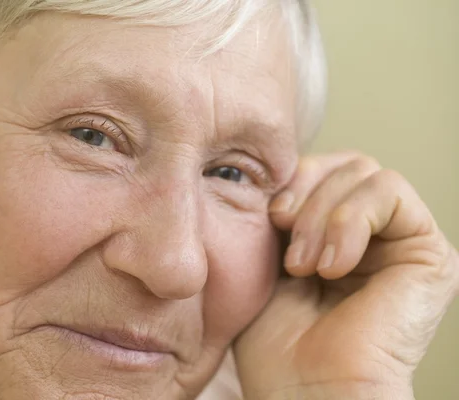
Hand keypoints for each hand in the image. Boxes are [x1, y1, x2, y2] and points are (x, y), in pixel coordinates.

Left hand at [233, 152, 458, 399]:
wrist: (302, 391)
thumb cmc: (274, 338)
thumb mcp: (264, 255)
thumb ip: (282, 206)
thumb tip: (281, 163)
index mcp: (335, 233)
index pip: (320, 169)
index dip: (290, 179)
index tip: (267, 216)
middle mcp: (372, 235)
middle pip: (344, 163)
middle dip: (304, 194)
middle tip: (284, 247)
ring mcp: (401, 243)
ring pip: (364, 171)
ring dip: (322, 214)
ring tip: (304, 267)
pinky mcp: (428, 255)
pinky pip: (390, 191)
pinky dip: (350, 220)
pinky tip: (333, 266)